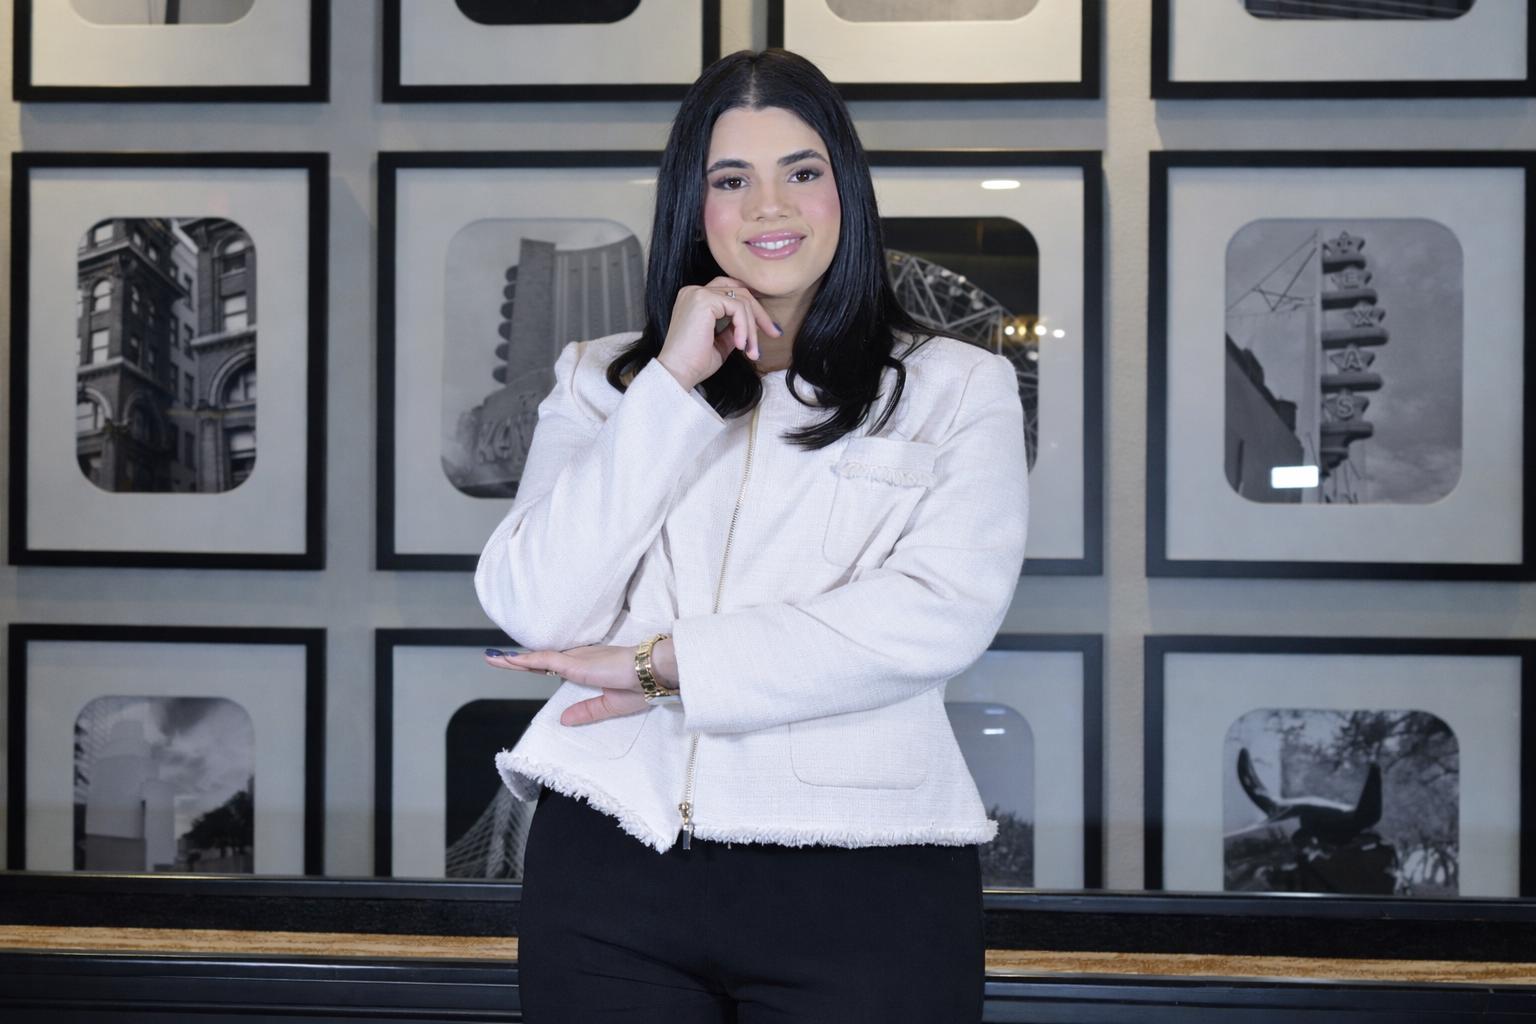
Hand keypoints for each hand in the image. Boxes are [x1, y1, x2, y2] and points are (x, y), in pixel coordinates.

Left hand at [484, 645, 649, 725]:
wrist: (654, 674)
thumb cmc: (640, 687)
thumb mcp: (609, 706)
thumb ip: (586, 711)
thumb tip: (563, 720)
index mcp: (586, 669)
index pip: (553, 666)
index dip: (534, 665)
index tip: (516, 663)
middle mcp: (578, 660)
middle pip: (540, 659)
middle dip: (517, 659)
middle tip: (495, 657)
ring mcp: (576, 660)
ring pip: (539, 658)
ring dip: (515, 659)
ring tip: (494, 658)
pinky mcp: (577, 664)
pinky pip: (546, 660)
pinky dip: (527, 660)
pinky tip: (511, 660)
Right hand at [656, 277, 781, 388]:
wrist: (677, 373)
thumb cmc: (694, 363)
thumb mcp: (720, 343)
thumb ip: (733, 329)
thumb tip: (751, 325)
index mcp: (695, 299)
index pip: (730, 293)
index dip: (750, 308)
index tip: (767, 329)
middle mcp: (694, 291)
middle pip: (739, 290)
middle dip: (759, 313)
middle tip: (775, 333)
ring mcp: (698, 293)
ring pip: (741, 300)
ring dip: (752, 328)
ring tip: (752, 351)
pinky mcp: (703, 300)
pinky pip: (737, 308)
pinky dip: (745, 327)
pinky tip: (741, 345)